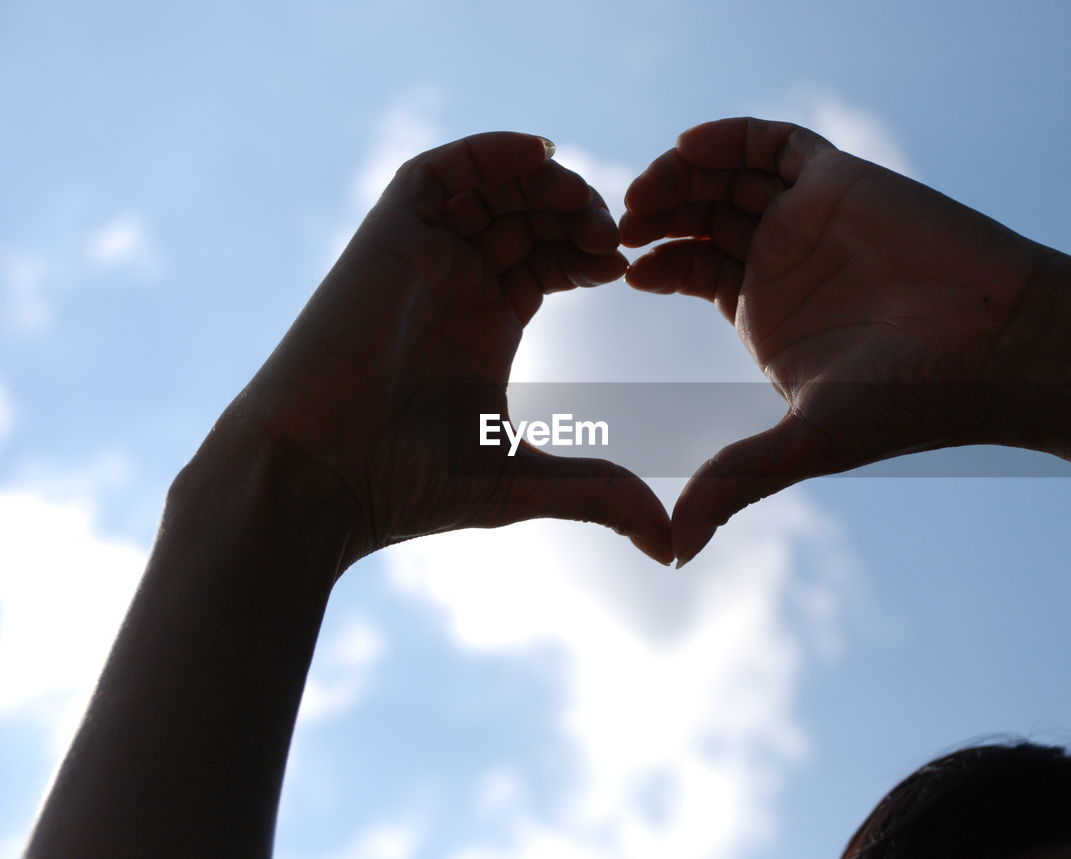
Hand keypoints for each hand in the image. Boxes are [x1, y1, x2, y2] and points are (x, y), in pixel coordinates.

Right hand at [212, 132, 671, 567]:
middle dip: (576, 214)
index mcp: (486, 324)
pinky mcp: (385, 238)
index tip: (630, 266)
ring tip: (585, 208)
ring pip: (488, 188)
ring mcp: (419, 258)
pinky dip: (486, 152)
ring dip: (542, 183)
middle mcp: (454, 284)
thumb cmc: (407, 485)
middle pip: (526, 217)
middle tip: (616, 235)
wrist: (317, 480)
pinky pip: (436, 172)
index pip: (549, 260)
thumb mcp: (525, 479)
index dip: (593, 252)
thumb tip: (671, 547)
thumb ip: (601, 493)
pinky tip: (539, 153)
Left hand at [621, 117, 1058, 564]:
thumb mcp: (804, 443)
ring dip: (679, 175)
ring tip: (647, 195)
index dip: (650, 262)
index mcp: (765, 312)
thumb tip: (672, 554)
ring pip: (726, 175)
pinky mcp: (842, 180)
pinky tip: (687, 147)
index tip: (621, 269)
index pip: (688, 267)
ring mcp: (811, 218)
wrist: (1002, 345)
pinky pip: (774, 143)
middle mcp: (783, 261)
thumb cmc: (913, 400)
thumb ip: (734, 483)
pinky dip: (727, 137)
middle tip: (621, 224)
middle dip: (655, 212)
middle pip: (698, 214)